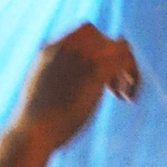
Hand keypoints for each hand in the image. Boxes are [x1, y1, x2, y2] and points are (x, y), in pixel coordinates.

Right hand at [14, 23, 138, 152]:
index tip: (95, 83)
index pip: (82, 36)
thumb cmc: (34, 127)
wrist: (32, 130)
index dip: (95, 56)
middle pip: (101, 38)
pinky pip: (127, 60)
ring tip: (123, 94)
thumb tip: (63, 98)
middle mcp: (67, 45)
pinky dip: (133, 78)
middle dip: (111, 61)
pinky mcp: (97, 67)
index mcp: (50, 50)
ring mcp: (82, 54)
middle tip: (112, 90)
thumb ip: (54, 87)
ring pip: (119, 46)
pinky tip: (128, 98)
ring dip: (126, 69)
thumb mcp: (41, 99)